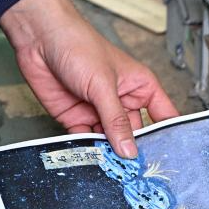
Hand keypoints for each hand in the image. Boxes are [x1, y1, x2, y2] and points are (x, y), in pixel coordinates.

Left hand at [0, 0, 178, 158]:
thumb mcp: (103, 85)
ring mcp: (99, 111)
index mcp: (140, 87)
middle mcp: (121, 101)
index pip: (163, 115)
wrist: (38, 38)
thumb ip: (116, 120)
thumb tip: (129, 149)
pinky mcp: (76, 118)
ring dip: (110, 153)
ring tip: (113, 169)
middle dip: (134, 150)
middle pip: (135, 134)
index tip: (170, 157)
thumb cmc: (78, 45)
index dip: (168, 135)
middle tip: (136, 170)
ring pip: (110, 140)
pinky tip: (92, 158)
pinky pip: (86, 139)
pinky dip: (88, 150)